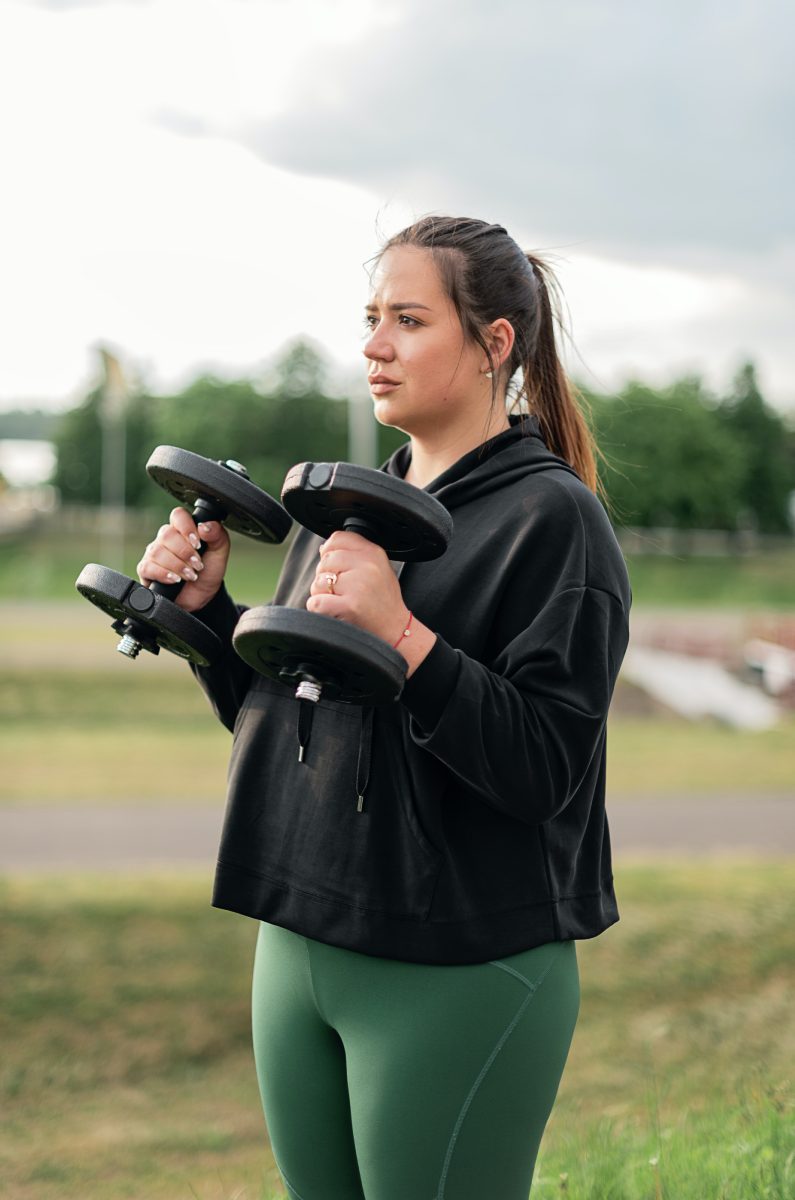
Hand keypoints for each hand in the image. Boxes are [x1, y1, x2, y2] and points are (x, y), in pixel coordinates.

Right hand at [137, 508, 230, 612]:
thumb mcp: (219, 553)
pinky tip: (175, 580)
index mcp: (182, 530)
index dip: (187, 527)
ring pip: (158, 552)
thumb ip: (217, 535)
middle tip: (198, 565)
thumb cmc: (208, 571)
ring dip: (178, 565)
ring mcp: (154, 553)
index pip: (178, 515)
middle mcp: (165, 539)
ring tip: (190, 575)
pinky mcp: (146, 569)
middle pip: (167, 535)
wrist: (202, 596)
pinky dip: (164, 574)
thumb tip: (204, 526)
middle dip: (185, 552)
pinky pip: (148, 567)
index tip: (198, 543)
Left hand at [307, 530, 409, 647]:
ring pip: (318, 582)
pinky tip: (336, 612)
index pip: (338, 538)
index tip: (337, 568)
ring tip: (342, 602)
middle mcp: (367, 566)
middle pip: (325, 561)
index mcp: (374, 553)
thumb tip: (323, 548)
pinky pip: (316, 602)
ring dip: (323, 595)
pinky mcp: (349, 606)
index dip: (330, 552)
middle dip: (326, 577)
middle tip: (343, 591)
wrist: (397, 630)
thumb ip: (354, 555)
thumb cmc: (384, 601)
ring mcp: (358, 586)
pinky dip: (320, 609)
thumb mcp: (378, 568)